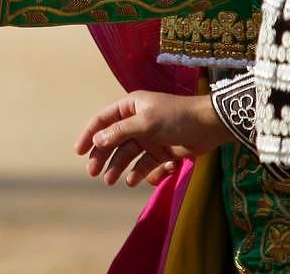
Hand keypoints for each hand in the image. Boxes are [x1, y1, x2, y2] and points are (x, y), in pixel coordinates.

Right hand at [74, 91, 231, 187]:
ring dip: (118, 168)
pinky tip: (135, 181)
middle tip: (93, 173)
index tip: (79, 151)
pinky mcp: (162, 152)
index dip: (90, 135)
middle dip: (102, 157)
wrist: (211, 126)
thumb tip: (97, 141)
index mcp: (130, 107)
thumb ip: (120, 132)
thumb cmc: (176, 117)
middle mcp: (137, 122)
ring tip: (111, 181)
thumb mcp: (146, 122)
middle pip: (113, 141)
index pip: (103, 120)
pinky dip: (140, 173)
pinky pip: (146, 164)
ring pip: (128, 155)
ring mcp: (149, 138)